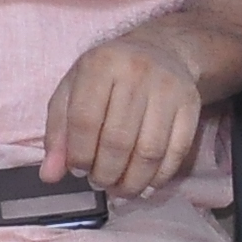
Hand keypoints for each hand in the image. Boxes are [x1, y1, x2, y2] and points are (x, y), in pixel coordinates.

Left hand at [41, 26, 210, 200]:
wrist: (161, 50)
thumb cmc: (108, 75)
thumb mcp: (73, 91)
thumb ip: (57, 132)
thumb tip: (49, 175)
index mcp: (101, 65)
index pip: (85, 120)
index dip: (79, 154)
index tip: (78, 171)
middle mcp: (137, 72)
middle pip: (118, 140)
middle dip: (105, 174)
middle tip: (99, 184)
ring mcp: (169, 88)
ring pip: (150, 151)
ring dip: (132, 182)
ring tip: (119, 191)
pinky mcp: (192, 104)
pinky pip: (177, 151)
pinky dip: (160, 177)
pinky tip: (145, 187)